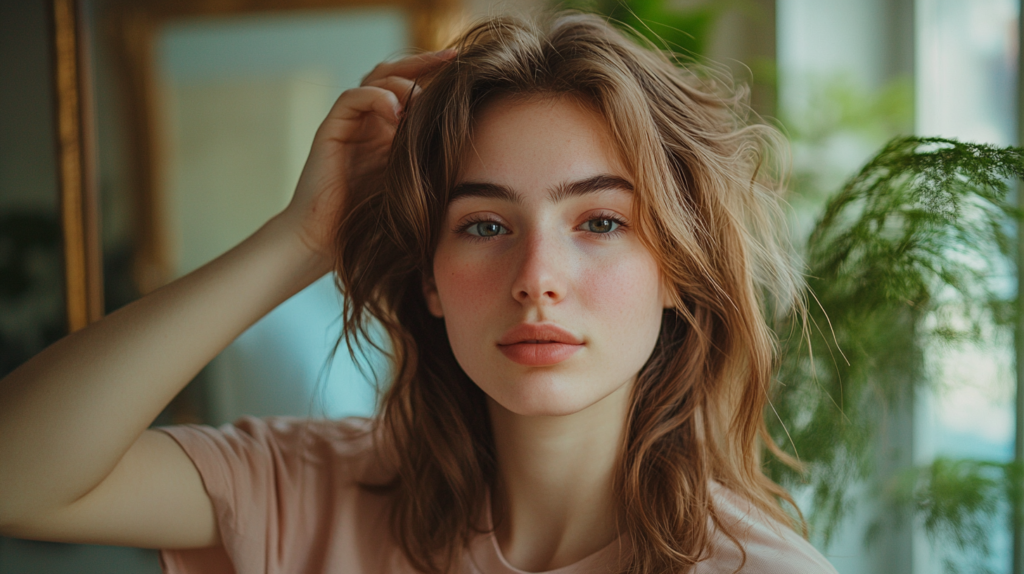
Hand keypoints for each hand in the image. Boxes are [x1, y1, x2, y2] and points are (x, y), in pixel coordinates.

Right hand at [280, 49, 455, 264]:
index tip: (463, 68)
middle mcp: (369, 121)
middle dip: (422, 62)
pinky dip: (375, 98)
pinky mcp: (331, 130)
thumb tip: (470, 145)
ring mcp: (350, 123)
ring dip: (402, 84)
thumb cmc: (371, 223)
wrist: (326, 241)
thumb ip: (430, 161)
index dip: (434, 74)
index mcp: (389, 131)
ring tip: (421, 102)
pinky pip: (353, 98)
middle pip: (393, 73)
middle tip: (450, 59)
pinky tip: (395, 114)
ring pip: (375, 79)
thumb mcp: (413, 186)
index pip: (411, 87)